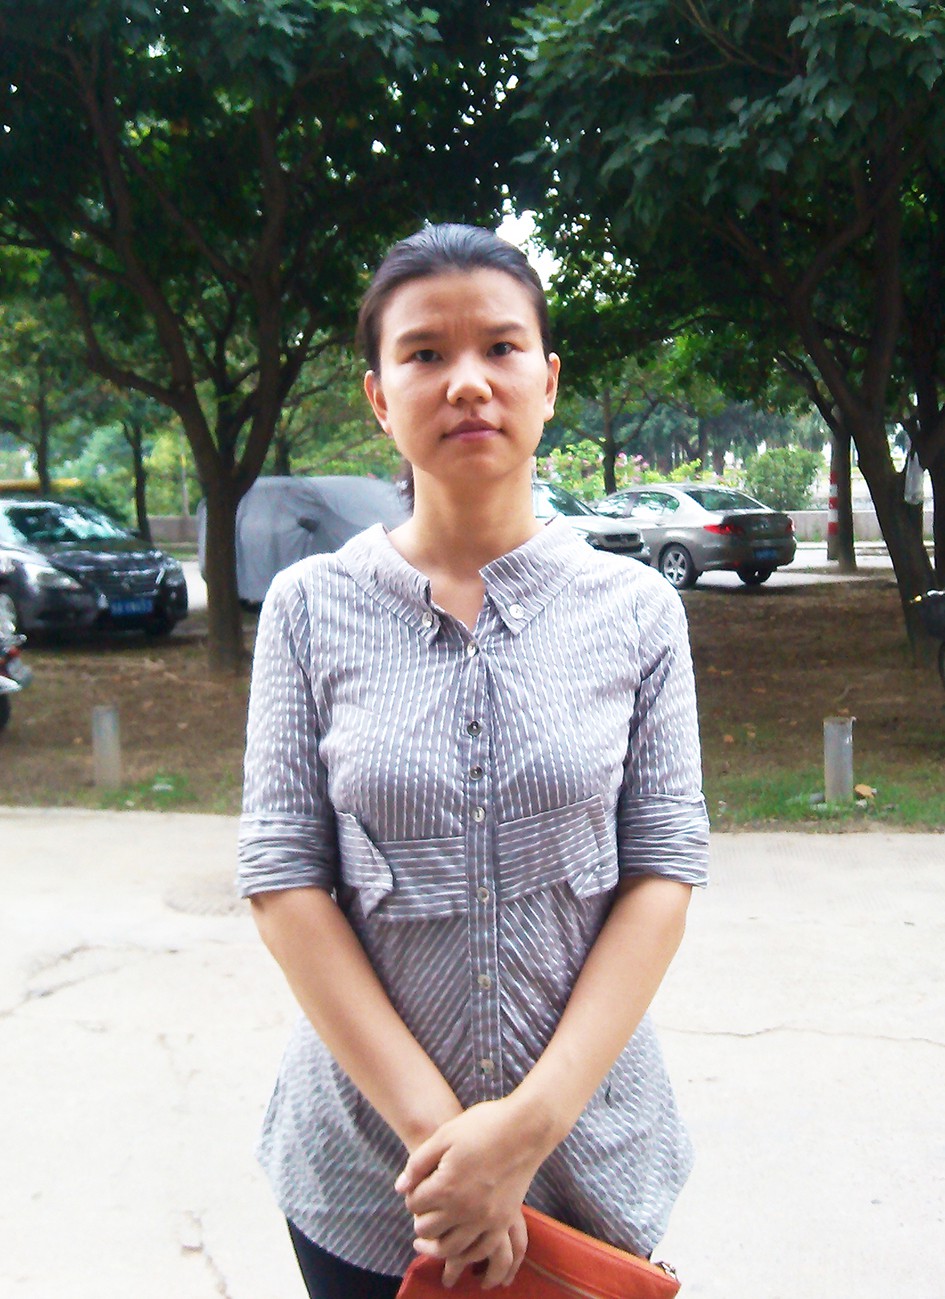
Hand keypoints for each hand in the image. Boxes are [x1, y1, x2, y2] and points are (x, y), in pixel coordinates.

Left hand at [394, 1098, 550, 1281]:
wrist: (526, 1129)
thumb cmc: (483, 1126)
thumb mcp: (444, 1135)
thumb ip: (418, 1163)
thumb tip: (400, 1188)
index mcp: (447, 1186)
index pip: (414, 1204)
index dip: (411, 1196)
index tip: (416, 1190)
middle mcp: (465, 1209)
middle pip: (428, 1230)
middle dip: (420, 1220)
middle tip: (420, 1213)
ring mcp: (486, 1219)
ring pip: (451, 1249)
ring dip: (436, 1246)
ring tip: (427, 1243)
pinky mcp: (504, 1221)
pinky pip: (480, 1250)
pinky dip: (466, 1254)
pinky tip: (458, 1249)